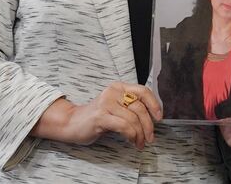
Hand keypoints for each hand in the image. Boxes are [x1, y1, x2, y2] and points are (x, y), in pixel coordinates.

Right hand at [33, 82, 161, 148]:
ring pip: (133, 119)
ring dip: (140, 134)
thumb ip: (131, 108)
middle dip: (148, 125)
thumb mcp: (116, 107)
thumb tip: (152, 118)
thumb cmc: (97, 117)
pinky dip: (132, 135)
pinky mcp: (100, 116)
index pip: (143, 91)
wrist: (72, 123)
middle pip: (140, 107)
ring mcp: (106, 103)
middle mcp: (113, 92)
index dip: (154, 104)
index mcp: (119, 87)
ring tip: (140, 143)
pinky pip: (124, 126)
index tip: (159, 117)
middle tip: (150, 138)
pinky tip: (132, 141)